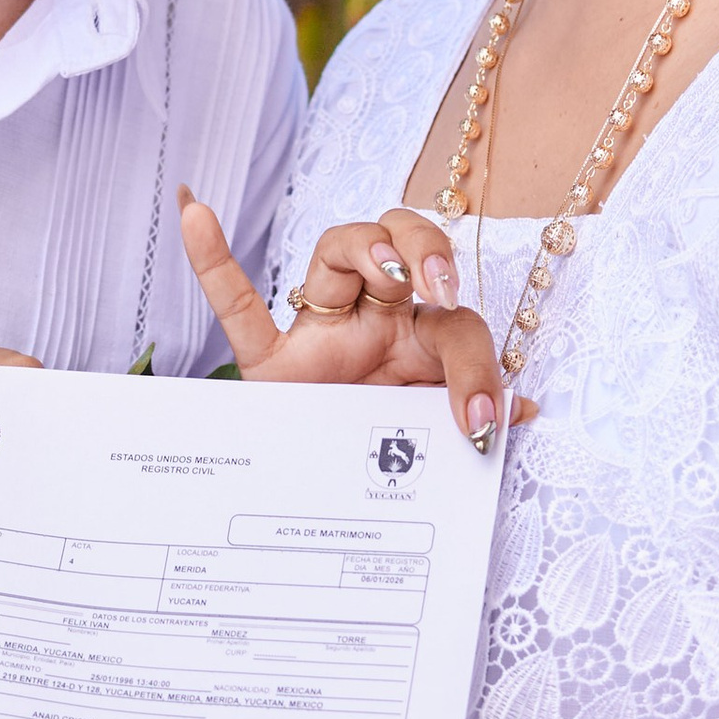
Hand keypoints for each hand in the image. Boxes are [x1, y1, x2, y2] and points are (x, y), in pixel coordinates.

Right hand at [176, 190, 525, 449]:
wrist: (329, 507)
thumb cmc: (387, 466)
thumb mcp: (436, 445)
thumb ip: (470, 417)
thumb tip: (522, 411)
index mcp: (422, 342)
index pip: (457, 324)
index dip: (479, 366)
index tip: (483, 421)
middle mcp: (376, 322)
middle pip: (406, 243)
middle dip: (430, 252)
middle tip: (439, 292)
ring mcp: (321, 334)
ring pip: (338, 248)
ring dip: (371, 247)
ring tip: (390, 274)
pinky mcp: (269, 363)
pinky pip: (237, 304)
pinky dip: (213, 259)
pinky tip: (196, 211)